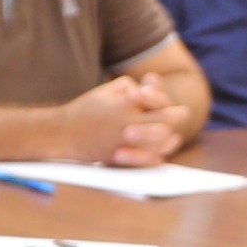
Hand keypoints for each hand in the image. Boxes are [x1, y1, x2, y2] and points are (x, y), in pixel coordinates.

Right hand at [50, 74, 180, 166]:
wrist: (63, 134)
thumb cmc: (85, 110)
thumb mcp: (105, 91)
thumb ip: (128, 86)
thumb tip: (146, 87)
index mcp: (125, 105)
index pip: (159, 104)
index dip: (170, 105)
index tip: (179, 107)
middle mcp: (128, 124)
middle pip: (164, 123)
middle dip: (176, 119)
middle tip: (183, 114)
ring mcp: (125, 143)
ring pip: (159, 143)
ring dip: (169, 140)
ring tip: (173, 137)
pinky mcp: (120, 157)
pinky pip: (146, 160)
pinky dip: (156, 156)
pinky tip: (160, 153)